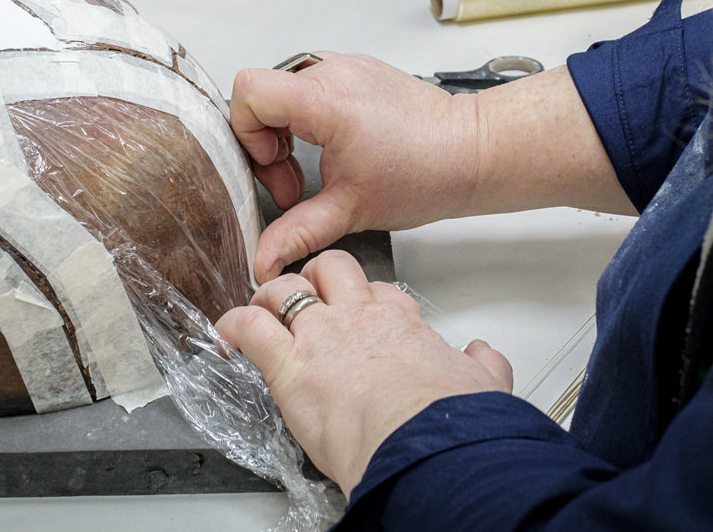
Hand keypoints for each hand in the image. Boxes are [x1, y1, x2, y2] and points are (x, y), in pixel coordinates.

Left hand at [215, 250, 512, 495]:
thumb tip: (484, 358)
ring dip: (269, 297)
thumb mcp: (481, 384)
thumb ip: (481, 366)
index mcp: (401, 321)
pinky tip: (228, 334)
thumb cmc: (448, 421)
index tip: (358, 311)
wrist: (424, 443)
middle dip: (314, 278)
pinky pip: (248, 327)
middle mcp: (358, 317)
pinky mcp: (288, 365)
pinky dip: (233, 327)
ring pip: (284, 288)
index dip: (363, 297)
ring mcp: (320, 336)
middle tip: (305, 299)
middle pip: (329, 269)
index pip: (377, 290)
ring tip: (261, 311)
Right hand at [230, 54, 631, 282]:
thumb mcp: (351, 210)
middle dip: (267, 141)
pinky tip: (332, 148)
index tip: (275, 166)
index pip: (249, 92)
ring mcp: (348, 66)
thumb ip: (298, 233)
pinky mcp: (360, 69)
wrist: (472, 150)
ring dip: (287, 129)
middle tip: (293, 180)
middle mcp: (333, 72)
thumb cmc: (427, 171)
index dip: (249, 134)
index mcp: (325, 99)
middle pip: (263, 93)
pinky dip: (309, 116)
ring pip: (285, 87)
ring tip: (311, 167)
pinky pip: (312, 84)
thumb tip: (264, 257)